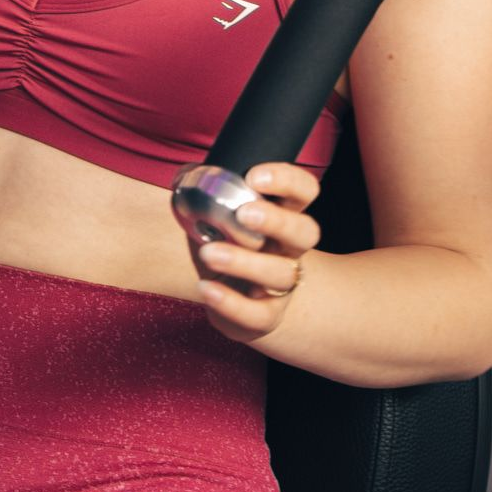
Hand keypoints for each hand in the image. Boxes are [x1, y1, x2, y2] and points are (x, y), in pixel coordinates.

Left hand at [189, 162, 321, 342]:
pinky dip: (232, 303)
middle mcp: (289, 248)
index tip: (253, 176)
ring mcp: (282, 284)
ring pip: (281, 274)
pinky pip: (258, 314)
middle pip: (306, 232)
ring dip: (244, 262)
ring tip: (209, 252)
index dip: (287, 180)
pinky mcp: (267, 316)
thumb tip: (185, 175)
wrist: (233, 294)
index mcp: (282, 214)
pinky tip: (206, 288)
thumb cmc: (225, 241)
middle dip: (277, 220)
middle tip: (243, 213)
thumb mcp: (216, 212)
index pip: (303, 190)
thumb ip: (203, 189)